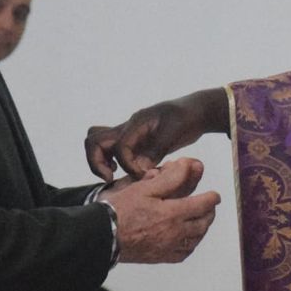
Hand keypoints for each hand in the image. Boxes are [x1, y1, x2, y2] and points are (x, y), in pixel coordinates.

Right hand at [86, 88, 228, 179]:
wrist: (195, 111)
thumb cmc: (187, 118)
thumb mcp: (174, 134)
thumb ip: (156, 150)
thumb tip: (140, 169)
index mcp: (137, 123)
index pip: (120, 147)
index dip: (127, 165)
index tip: (142, 175)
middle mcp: (128, 128)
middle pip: (94, 140)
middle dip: (97, 162)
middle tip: (110, 178)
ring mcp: (129, 134)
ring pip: (99, 143)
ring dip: (100, 161)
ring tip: (113, 177)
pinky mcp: (135, 142)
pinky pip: (112, 150)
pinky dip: (111, 162)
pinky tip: (126, 173)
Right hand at [102, 157, 220, 263]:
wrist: (103, 236)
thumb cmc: (121, 210)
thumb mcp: (145, 187)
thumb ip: (170, 178)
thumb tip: (188, 166)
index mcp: (173, 214)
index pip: (202, 205)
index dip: (211, 199)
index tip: (215, 196)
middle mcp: (175, 233)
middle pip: (202, 223)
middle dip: (209, 214)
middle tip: (210, 208)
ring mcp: (168, 247)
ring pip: (195, 239)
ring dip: (201, 229)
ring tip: (201, 221)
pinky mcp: (159, 257)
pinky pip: (182, 254)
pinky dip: (189, 245)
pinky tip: (187, 240)